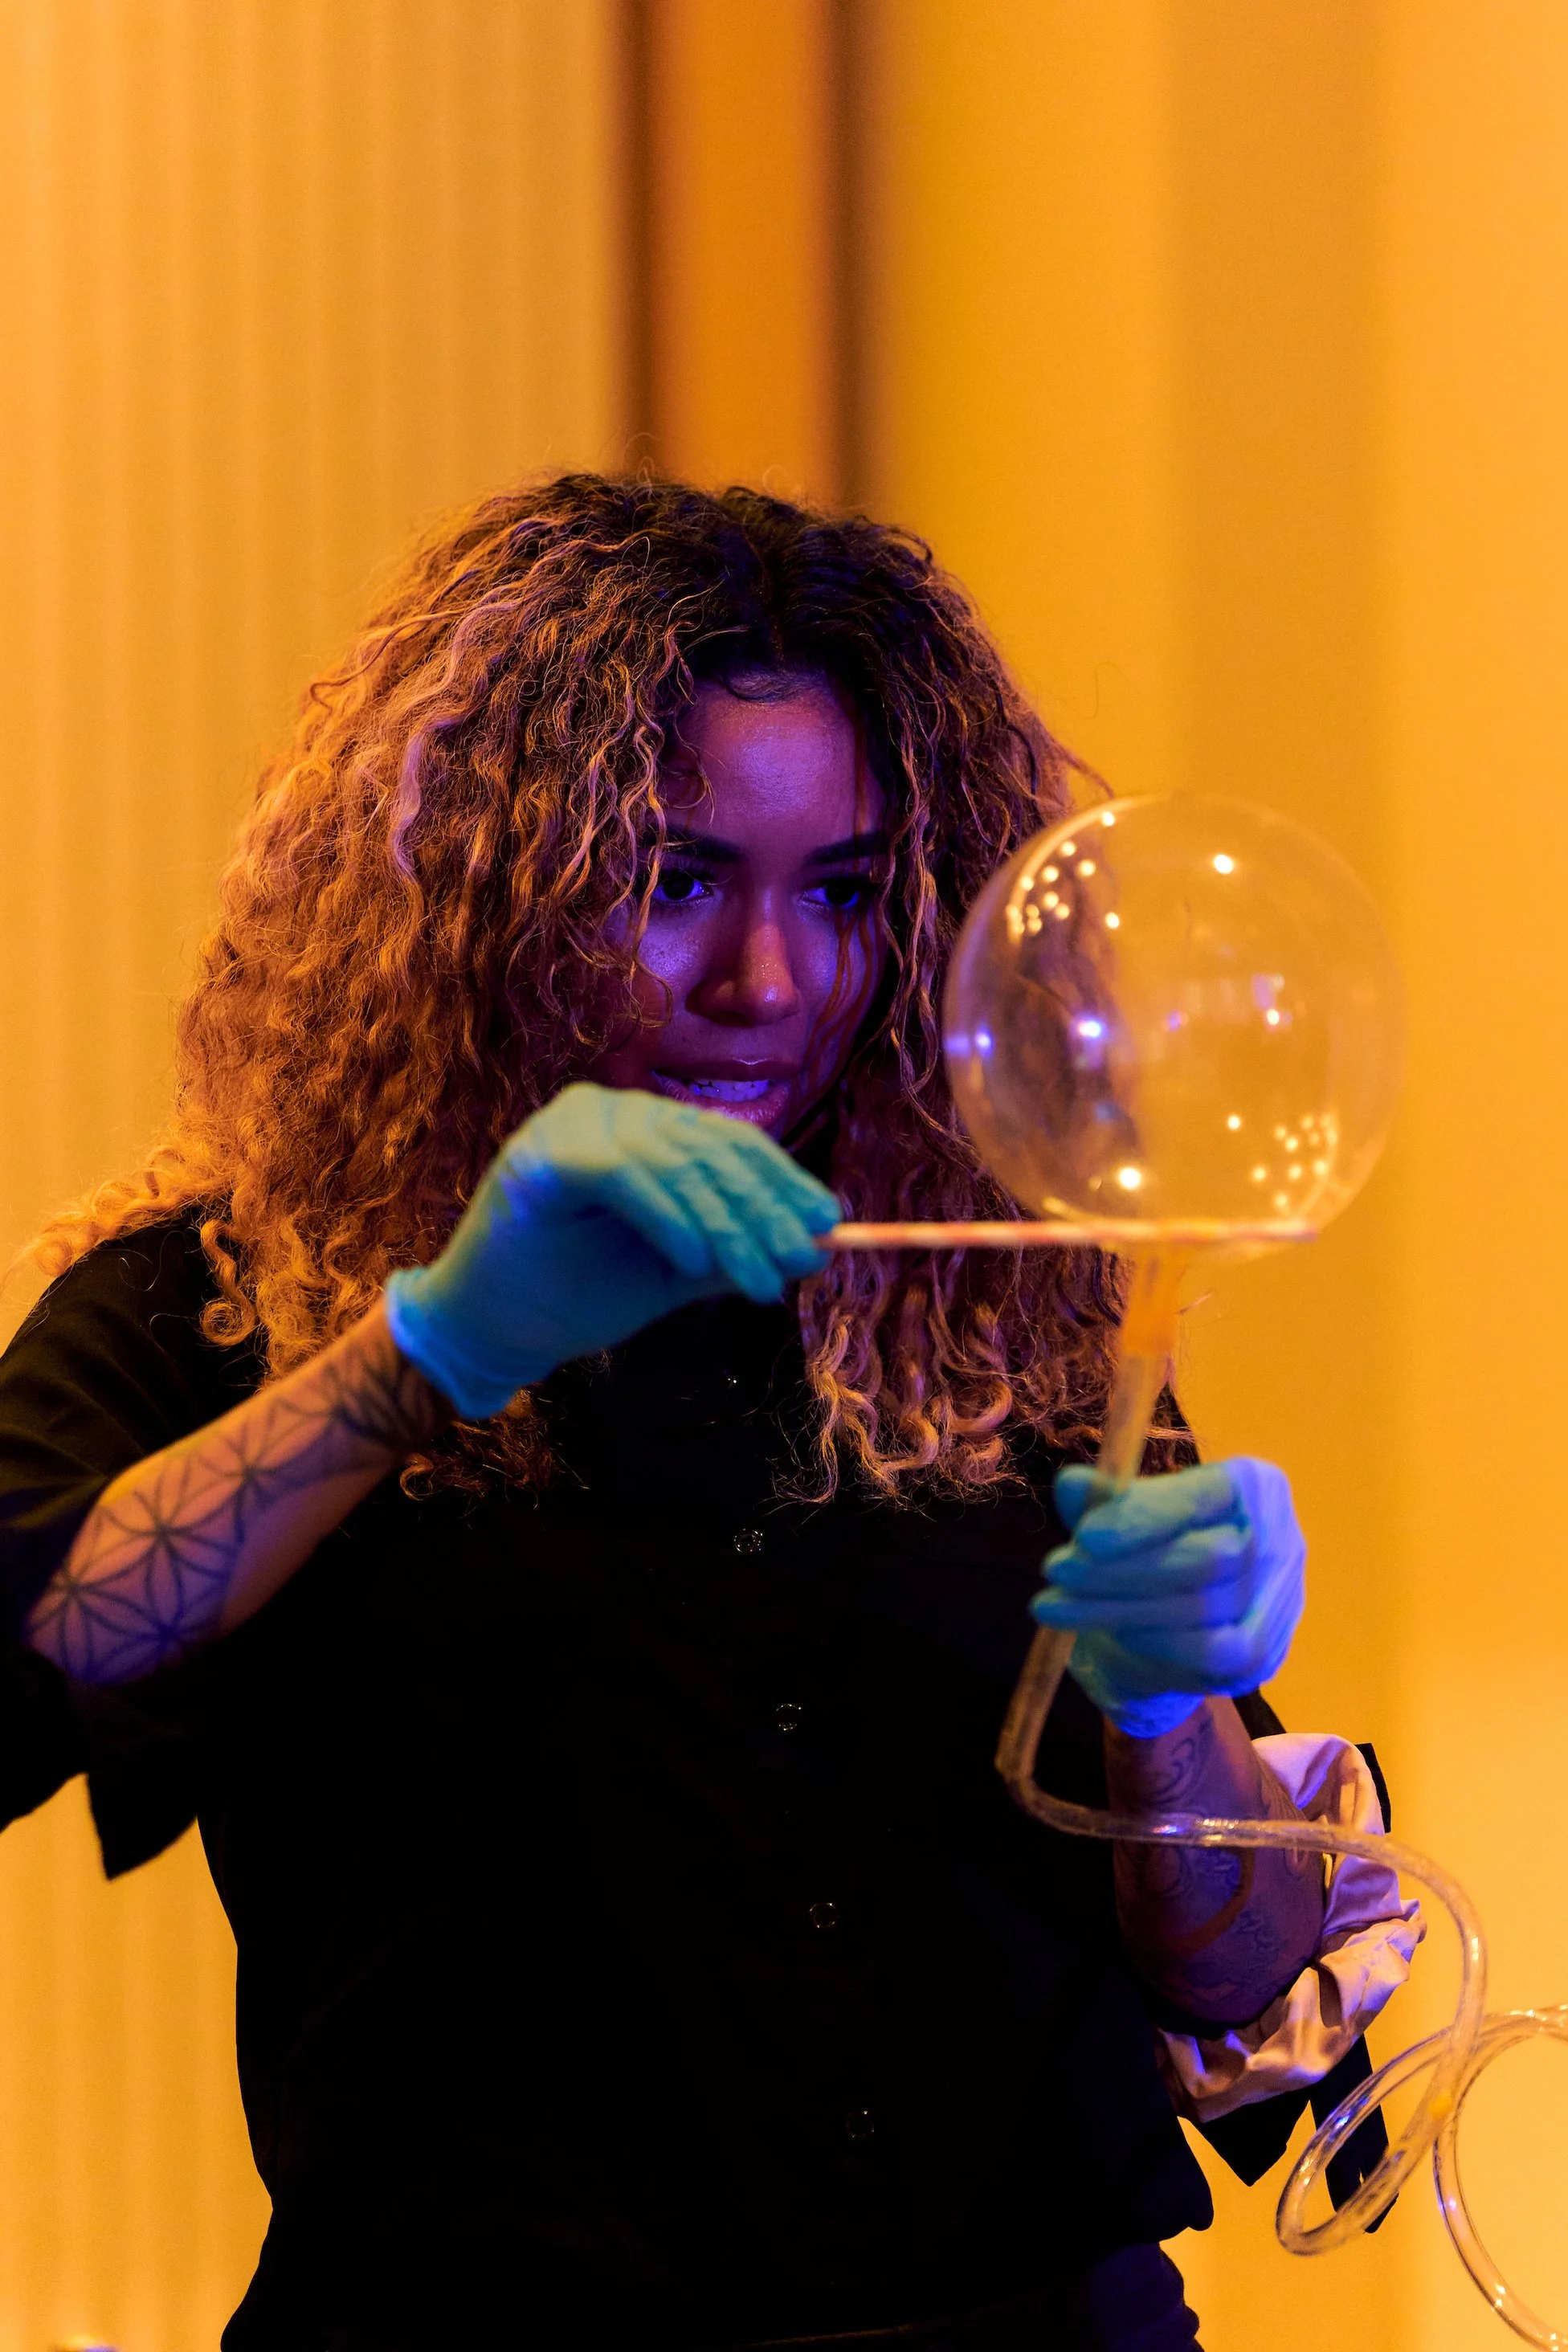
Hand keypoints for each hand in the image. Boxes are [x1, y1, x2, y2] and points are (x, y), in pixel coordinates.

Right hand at [383, 1083, 838, 1417]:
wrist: (493, 1331)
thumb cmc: (579, 1294)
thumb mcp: (675, 1273)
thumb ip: (735, 1253)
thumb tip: (816, 1246)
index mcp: (642, 1125)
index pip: (727, 1142)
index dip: (781, 1180)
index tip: (826, 1223)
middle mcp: (610, 1108)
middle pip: (708, 1151)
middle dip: (762, 1211)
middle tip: (803, 1259)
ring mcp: (572, 1123)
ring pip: (675, 1165)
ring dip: (727, 1227)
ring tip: (761, 1279)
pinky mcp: (543, 1152)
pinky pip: (627, 1178)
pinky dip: (667, 1219)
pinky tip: (697, 1261)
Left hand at [1030, 1459, 1305, 1739]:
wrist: (1184, 1622)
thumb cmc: (1155, 1546)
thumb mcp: (1123, 1514)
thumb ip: (1102, 1499)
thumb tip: (1072, 1485)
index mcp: (1255, 1486)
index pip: (1208, 1494)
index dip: (1147, 1515)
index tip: (1085, 1536)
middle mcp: (1281, 1539)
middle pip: (1206, 1557)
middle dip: (1122, 1567)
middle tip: (1055, 1569)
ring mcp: (1279, 1602)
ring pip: (1201, 1608)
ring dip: (1120, 1607)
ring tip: (1057, 1603)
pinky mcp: (1264, 1653)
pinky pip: (1210, 1651)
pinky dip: (1154, 1639)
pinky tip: (1110, 1627)